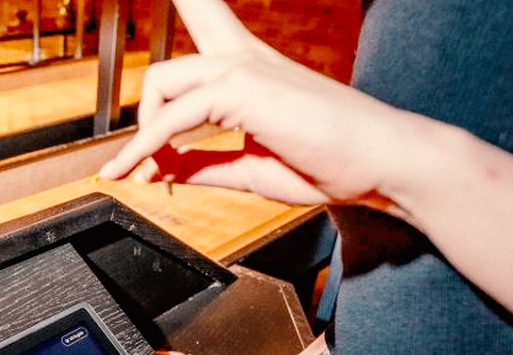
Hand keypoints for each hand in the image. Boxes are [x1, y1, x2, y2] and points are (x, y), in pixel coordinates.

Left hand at [98, 0, 408, 213]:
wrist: (385, 166)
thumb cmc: (329, 164)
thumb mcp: (249, 168)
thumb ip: (200, 166)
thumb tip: (155, 169)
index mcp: (246, 67)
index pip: (204, 12)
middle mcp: (240, 57)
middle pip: (164, 63)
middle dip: (143, 111)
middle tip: (137, 156)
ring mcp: (242, 67)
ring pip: (160, 82)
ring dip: (141, 135)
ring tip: (136, 171)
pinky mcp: (244, 87)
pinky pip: (172, 117)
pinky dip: (146, 147)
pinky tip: (137, 171)